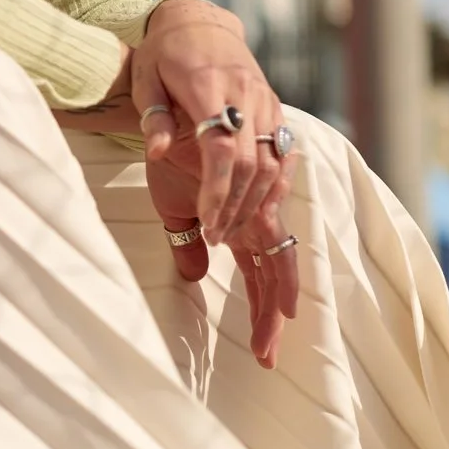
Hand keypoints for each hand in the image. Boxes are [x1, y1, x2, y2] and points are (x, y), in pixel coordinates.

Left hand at [130, 0, 294, 244]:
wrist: (199, 20)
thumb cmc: (163, 53)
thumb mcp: (145, 79)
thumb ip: (153, 118)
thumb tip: (157, 153)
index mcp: (208, 86)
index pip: (221, 147)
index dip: (217, 189)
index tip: (206, 221)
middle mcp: (244, 93)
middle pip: (250, 162)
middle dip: (234, 205)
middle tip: (214, 237)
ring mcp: (265, 100)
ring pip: (271, 161)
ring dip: (254, 201)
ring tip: (230, 229)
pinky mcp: (275, 106)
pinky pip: (283, 152)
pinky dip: (276, 184)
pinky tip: (262, 210)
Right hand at [145, 137, 298, 368]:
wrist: (172, 90)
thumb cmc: (172, 146)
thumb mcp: (173, 205)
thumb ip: (187, 241)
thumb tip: (195, 277)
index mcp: (240, 223)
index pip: (259, 274)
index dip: (263, 311)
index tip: (264, 351)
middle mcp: (254, 213)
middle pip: (274, 274)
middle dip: (272, 317)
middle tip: (269, 358)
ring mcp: (253, 199)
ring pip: (276, 258)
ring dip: (269, 302)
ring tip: (266, 340)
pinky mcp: (246, 182)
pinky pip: (261, 227)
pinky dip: (264, 265)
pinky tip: (268, 305)